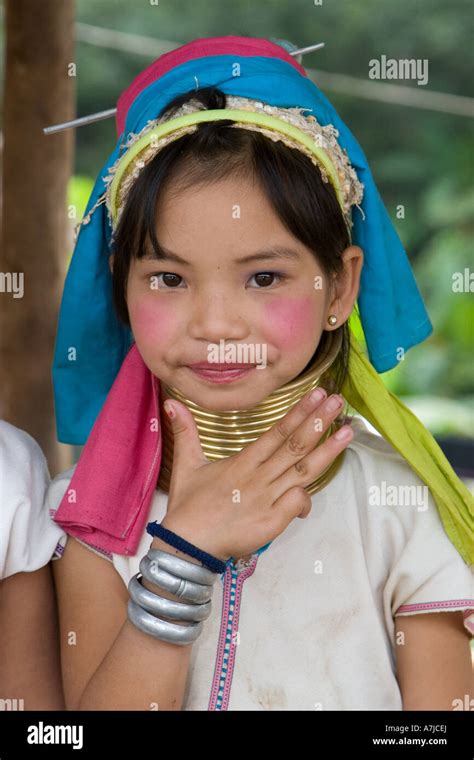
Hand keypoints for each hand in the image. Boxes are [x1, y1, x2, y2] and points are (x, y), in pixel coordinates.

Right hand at [159, 388, 351, 560]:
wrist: (186, 545)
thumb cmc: (188, 506)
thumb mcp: (186, 465)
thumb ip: (185, 432)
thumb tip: (173, 403)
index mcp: (242, 462)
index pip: (277, 432)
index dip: (298, 413)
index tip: (316, 395)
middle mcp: (258, 477)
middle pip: (295, 446)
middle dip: (319, 422)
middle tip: (338, 402)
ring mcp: (267, 500)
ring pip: (303, 471)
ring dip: (327, 451)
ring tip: (347, 431)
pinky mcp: (271, 522)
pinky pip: (297, 503)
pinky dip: (308, 495)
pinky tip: (318, 485)